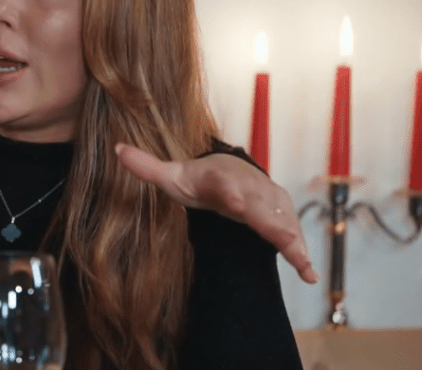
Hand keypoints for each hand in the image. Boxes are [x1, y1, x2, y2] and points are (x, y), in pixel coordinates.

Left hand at [115, 143, 318, 283]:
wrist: (233, 172)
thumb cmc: (200, 179)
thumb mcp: (173, 175)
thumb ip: (147, 168)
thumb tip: (116, 150)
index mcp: (222, 178)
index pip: (226, 184)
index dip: (232, 192)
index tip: (236, 202)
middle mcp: (250, 188)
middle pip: (261, 206)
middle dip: (269, 220)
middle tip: (279, 236)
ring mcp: (269, 203)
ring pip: (282, 221)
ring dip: (291, 239)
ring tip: (298, 258)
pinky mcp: (282, 218)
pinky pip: (294, 236)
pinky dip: (301, 254)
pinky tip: (308, 274)